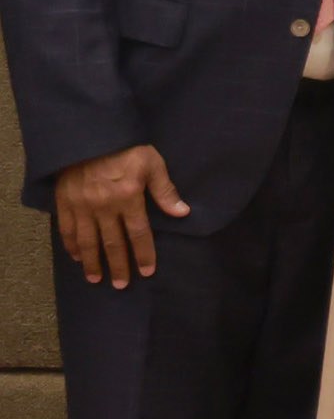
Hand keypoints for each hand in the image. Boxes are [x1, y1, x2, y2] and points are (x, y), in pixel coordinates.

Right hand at [53, 145, 188, 287]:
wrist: (89, 133)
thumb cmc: (126, 147)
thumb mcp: (152, 164)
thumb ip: (165, 190)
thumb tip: (183, 213)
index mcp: (128, 198)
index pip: (139, 234)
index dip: (144, 254)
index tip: (147, 271)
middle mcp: (104, 206)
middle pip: (113, 243)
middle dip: (118, 266)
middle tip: (121, 284)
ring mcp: (82, 205)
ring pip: (88, 241)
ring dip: (93, 262)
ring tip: (96, 279)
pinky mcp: (65, 201)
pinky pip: (67, 228)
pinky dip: (71, 244)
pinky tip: (76, 256)